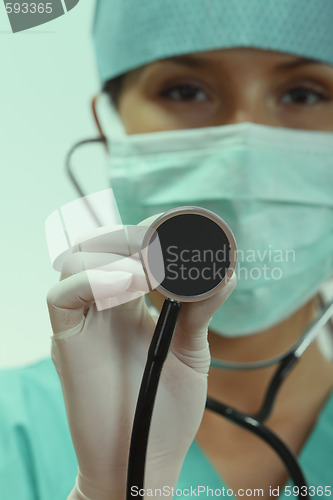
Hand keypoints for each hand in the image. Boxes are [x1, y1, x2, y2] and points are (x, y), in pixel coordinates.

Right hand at [47, 218, 235, 499]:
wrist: (145, 458)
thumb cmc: (165, 409)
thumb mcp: (191, 352)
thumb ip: (201, 311)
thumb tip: (224, 273)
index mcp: (130, 302)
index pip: (127, 249)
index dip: (148, 233)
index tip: (182, 231)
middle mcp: (103, 304)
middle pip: (99, 245)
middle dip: (131, 237)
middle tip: (162, 249)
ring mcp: (83, 320)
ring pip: (75, 259)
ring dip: (114, 254)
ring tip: (151, 272)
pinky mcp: (66, 340)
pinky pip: (62, 295)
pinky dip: (94, 281)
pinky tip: (132, 287)